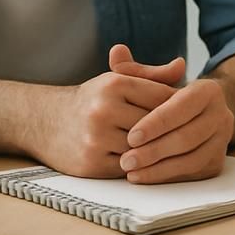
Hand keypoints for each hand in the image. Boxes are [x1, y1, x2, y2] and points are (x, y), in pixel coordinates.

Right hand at [33, 49, 179, 177]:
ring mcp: (96, 137)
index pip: (162, 96)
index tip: (189, 114)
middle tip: (185, 135)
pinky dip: (138, 167)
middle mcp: (103, 108)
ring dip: (154, 151)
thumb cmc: (92, 100)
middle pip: (155, 125)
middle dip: (169, 131)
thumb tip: (181, 65)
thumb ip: (151, 74)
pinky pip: (128, 168)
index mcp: (114, 83)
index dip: (178, 108)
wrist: (45, 122)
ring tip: (168, 150)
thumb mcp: (117, 80)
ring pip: (143, 148)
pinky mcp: (92, 163)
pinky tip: (144, 163)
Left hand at [115, 45, 233, 183]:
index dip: (156, 123)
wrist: (199, 117)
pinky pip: (193, 173)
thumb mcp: (153, 82)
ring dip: (159, 168)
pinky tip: (145, 177)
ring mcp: (223, 140)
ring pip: (192, 158)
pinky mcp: (217, 162)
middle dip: (154, 150)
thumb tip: (116, 51)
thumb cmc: (168, 99)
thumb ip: (134, 71)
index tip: (131, 135)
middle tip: (126, 159)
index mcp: (208, 90)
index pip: (180, 107)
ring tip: (131, 171)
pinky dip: (167, 177)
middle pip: (187, 136)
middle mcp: (222, 114)